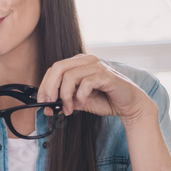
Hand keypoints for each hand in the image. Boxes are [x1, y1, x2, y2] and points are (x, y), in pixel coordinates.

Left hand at [37, 54, 154, 121]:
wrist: (129, 105)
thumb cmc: (106, 100)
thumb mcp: (80, 102)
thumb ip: (65, 101)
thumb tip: (47, 107)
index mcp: (79, 63)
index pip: (55, 68)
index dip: (44, 85)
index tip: (41, 102)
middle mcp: (87, 60)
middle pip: (58, 68)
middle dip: (50, 88)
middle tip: (49, 105)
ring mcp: (97, 66)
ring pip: (70, 76)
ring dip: (65, 96)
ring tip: (69, 109)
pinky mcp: (107, 75)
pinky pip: (86, 83)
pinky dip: (80, 97)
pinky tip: (82, 105)